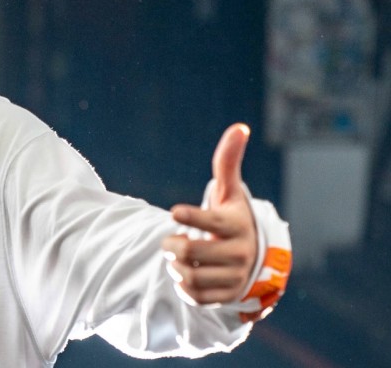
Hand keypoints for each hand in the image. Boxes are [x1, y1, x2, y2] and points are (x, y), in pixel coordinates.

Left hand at [161, 123, 257, 304]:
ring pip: (190, 275)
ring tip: (176, 256)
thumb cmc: (232, 217)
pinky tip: (183, 272)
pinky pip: (194, 295)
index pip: (211, 221)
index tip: (174, 212)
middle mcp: (238, 253)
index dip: (190, 216)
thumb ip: (228, 161)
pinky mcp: (225, 295)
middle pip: (190, 251)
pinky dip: (182, 285)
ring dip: (175, 266)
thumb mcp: (230, 191)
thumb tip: (240, 127)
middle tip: (169, 240)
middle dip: (171, 244)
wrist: (253, 258)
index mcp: (236, 225)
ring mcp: (233, 276)